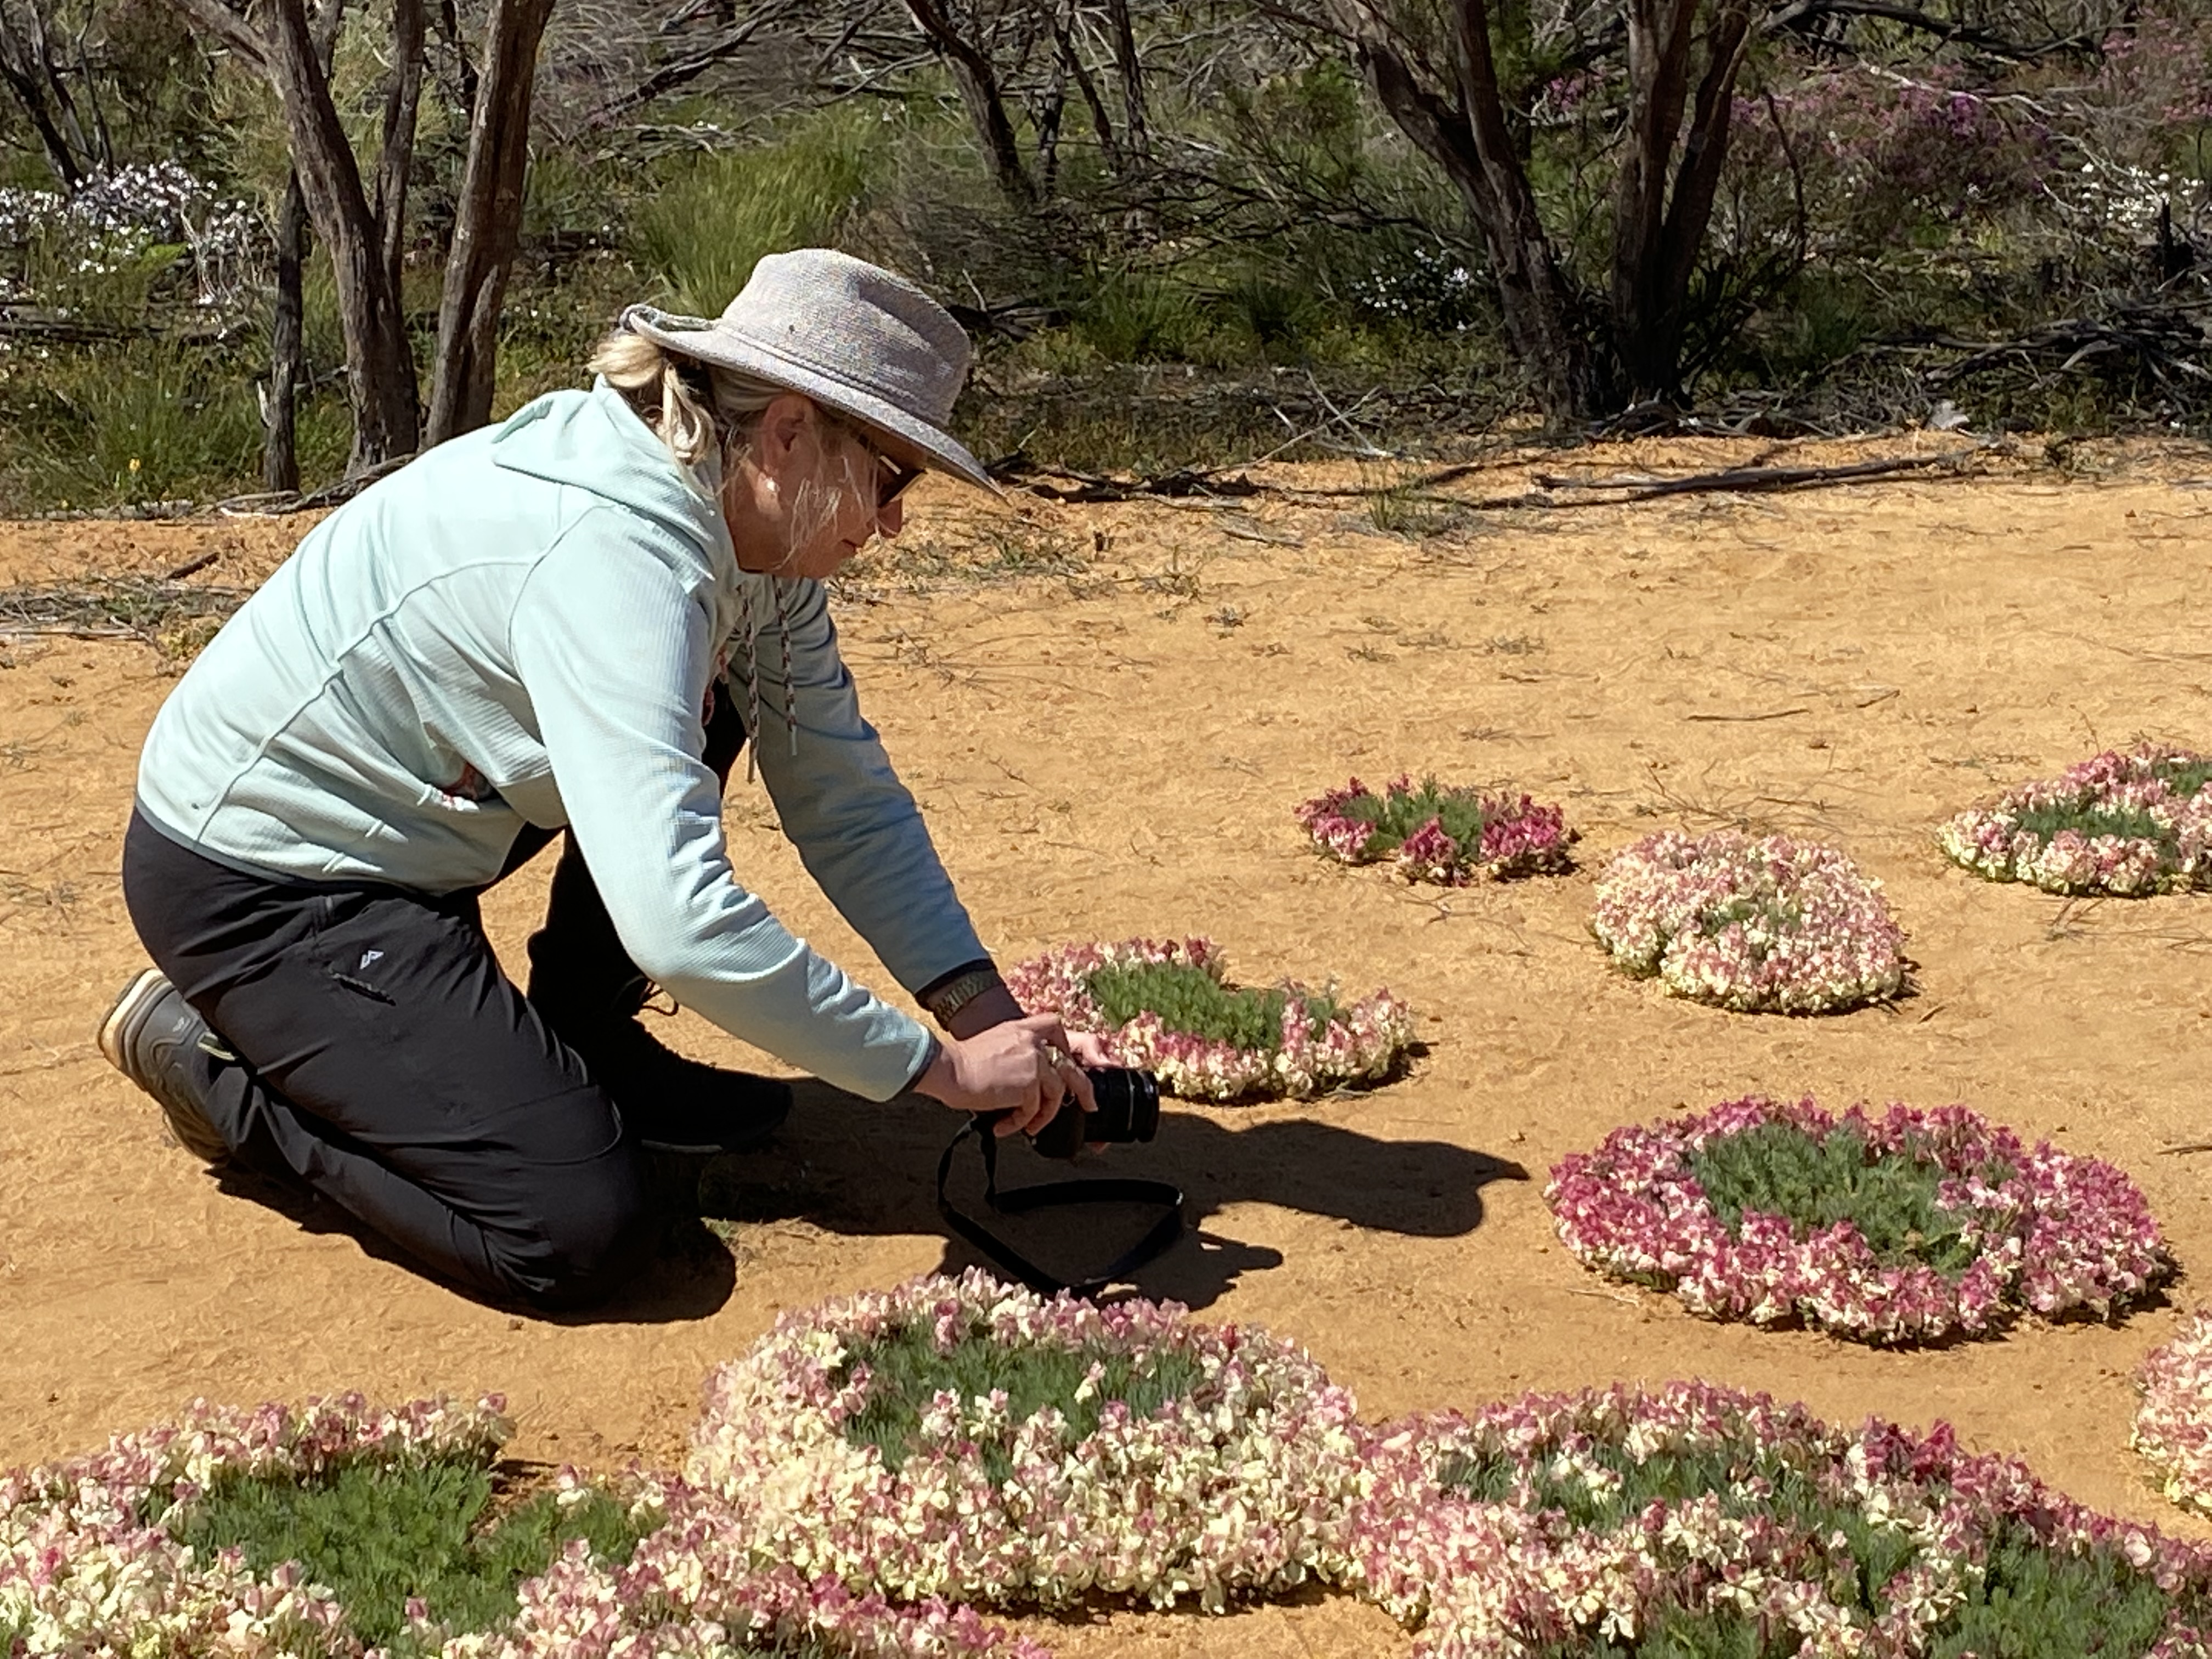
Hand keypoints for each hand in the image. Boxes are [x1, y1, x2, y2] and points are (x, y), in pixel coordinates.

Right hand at [915, 1013, 1097, 1137]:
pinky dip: (1021, 1122)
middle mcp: (1034, 1040)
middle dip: (1085, 1090)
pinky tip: (1004, 1127)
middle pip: (1071, 1065)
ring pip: (1057, 1092)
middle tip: (1089, 1106)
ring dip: (1044, 1115)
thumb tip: (1037, 1078)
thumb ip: (1021, 1050)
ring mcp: (1035, 1060)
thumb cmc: (966, 1063)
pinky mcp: (1029, 1082)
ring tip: (1029, 1126)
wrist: (949, 1069)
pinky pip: (1035, 1109)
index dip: (1069, 1049)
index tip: (1072, 1068)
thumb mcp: (998, 1043)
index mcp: (1025, 1028)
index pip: (1057, 1028)